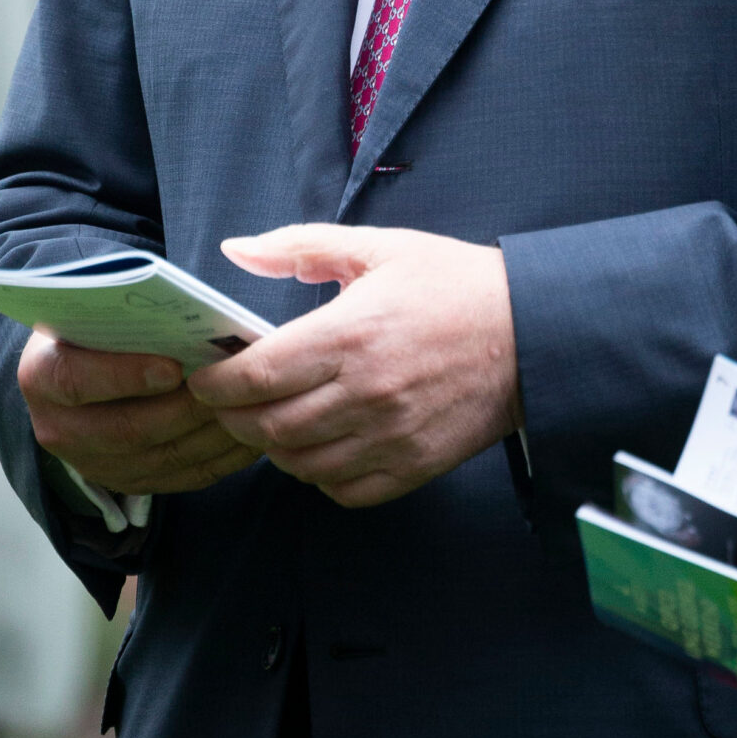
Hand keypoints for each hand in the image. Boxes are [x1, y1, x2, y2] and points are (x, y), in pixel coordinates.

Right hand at [18, 333, 252, 494]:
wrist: (80, 371)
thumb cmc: (98, 329)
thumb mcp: (93, 311)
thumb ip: (126, 314)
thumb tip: (189, 315)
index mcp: (41, 377)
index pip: (75, 380)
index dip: (125, 375)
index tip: (172, 366)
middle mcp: (59, 429)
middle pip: (128, 429)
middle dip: (187, 408)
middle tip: (232, 385)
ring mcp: (94, 464)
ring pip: (163, 459)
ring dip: (212, 434)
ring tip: (249, 405)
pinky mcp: (130, 483)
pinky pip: (183, 477)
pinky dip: (223, 457)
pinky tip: (251, 433)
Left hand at [183, 224, 521, 509]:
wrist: (533, 332)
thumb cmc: (454, 284)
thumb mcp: (379, 247)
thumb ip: (300, 247)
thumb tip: (236, 249)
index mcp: (352, 335)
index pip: (257, 377)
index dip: (216, 383)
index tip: (204, 376)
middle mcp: (367, 393)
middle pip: (267, 427)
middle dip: (232, 417)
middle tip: (227, 401)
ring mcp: (391, 437)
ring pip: (299, 464)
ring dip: (273, 446)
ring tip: (273, 420)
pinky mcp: (414, 466)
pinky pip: (342, 490)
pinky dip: (319, 475)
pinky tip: (320, 445)